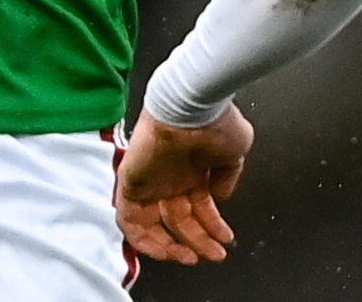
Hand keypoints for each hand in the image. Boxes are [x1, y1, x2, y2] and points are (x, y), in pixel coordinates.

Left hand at [114, 104, 254, 265]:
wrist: (192, 105)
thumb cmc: (214, 120)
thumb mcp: (232, 154)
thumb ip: (226, 178)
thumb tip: (220, 196)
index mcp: (191, 169)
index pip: (196, 207)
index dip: (211, 227)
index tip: (224, 240)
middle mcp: (169, 176)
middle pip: (177, 219)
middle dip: (198, 240)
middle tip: (213, 254)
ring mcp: (150, 178)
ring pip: (152, 223)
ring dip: (172, 245)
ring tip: (193, 257)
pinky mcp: (131, 180)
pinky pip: (129, 219)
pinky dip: (144, 240)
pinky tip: (166, 251)